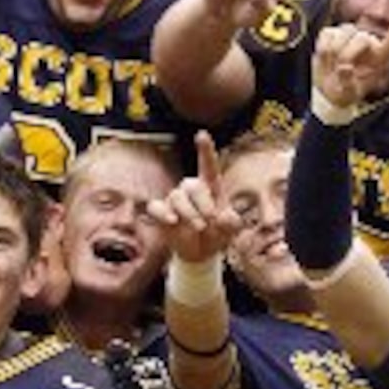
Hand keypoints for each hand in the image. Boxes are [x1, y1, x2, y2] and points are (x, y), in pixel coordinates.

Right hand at [149, 130, 240, 261]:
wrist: (201, 253)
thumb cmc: (217, 234)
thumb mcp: (230, 229)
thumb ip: (232, 222)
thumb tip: (223, 216)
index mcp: (210, 187)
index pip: (207, 165)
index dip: (205, 150)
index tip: (201, 134)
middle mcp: (191, 189)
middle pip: (191, 185)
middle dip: (202, 203)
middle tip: (209, 220)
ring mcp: (175, 200)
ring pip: (176, 197)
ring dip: (189, 213)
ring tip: (199, 227)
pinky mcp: (161, 212)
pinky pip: (156, 207)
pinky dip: (163, 213)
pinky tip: (172, 221)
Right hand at [312, 17, 388, 111]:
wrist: (328, 88)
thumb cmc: (344, 92)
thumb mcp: (347, 96)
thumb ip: (348, 84)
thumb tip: (345, 68)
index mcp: (379, 59)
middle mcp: (367, 42)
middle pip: (362, 38)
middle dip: (349, 54)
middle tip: (340, 69)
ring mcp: (350, 35)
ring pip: (344, 32)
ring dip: (334, 51)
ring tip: (332, 66)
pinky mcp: (332, 32)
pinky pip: (328, 33)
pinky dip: (323, 46)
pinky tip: (325, 58)